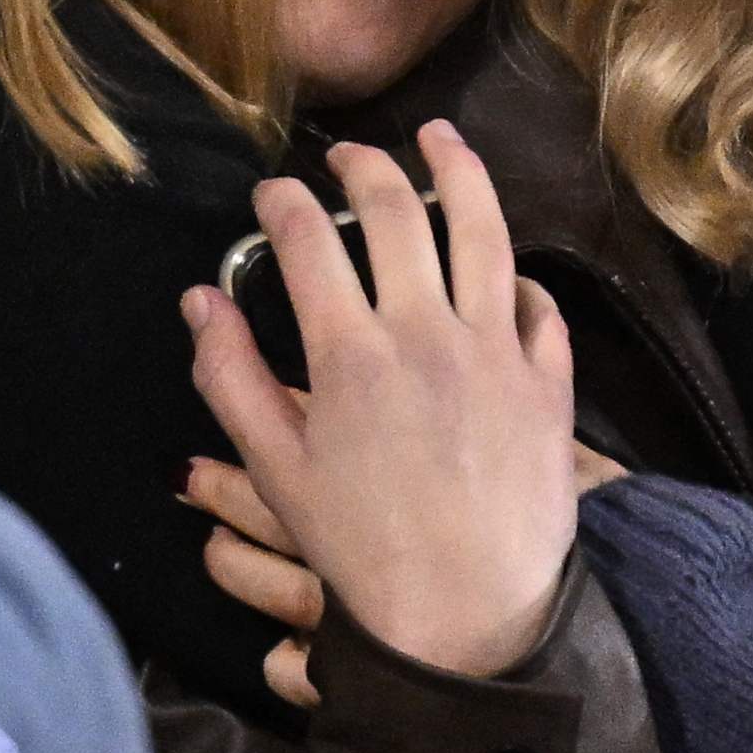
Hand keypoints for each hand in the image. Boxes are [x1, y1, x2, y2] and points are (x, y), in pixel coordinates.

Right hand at [180, 124, 580, 685]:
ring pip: (483, 229)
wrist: (468, 615)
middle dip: (364, 167)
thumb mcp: (276, 471)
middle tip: (346, 157)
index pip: (309, 242)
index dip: (283, 205)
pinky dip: (517, 274)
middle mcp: (429, 333)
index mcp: (352, 354)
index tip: (272, 195)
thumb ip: (231, 378)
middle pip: (397, 213)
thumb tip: (200, 299)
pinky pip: (540, 304)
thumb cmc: (362, 550)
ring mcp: (499, 349)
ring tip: (440, 137)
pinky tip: (501, 262)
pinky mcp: (551, 379)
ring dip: (459, 170)